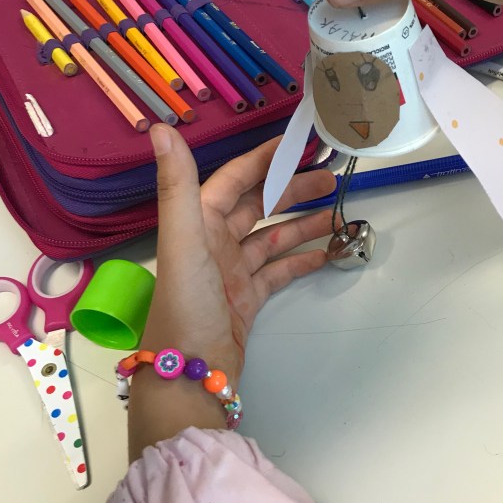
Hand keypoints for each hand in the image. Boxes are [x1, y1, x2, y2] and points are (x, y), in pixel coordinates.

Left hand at [129, 125, 333, 458]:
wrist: (189, 374)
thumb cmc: (187, 303)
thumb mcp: (184, 240)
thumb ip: (178, 185)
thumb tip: (162, 128)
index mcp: (197, 221)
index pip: (234, 178)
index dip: (264, 158)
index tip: (298, 143)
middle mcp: (213, 242)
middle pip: (258, 206)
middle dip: (293, 190)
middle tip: (332, 179)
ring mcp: (232, 272)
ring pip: (273, 238)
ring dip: (304, 225)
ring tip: (341, 216)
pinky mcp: (247, 300)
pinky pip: (279, 271)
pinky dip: (303, 260)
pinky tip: (329, 253)